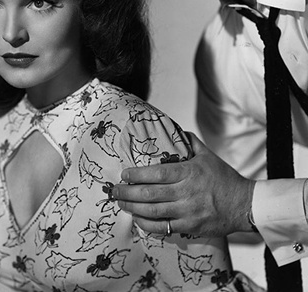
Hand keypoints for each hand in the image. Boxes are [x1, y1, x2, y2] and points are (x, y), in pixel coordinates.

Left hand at [113, 132, 255, 237]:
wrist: (244, 204)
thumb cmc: (224, 178)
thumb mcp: (208, 155)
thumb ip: (190, 142)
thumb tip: (175, 130)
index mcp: (189, 172)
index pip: (157, 173)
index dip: (138, 174)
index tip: (124, 174)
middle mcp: (186, 192)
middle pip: (150, 194)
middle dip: (127, 192)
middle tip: (113, 190)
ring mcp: (188, 212)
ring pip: (153, 211)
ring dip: (133, 208)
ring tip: (120, 203)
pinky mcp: (190, 227)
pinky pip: (163, 228)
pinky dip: (147, 224)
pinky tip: (137, 219)